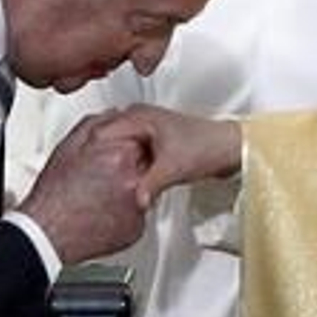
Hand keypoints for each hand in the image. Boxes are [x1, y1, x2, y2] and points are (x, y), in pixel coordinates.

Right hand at [17, 113, 147, 264]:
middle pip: (145, 166)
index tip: (116, 154)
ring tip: (101, 197)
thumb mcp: (68, 147)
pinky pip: (137, 216)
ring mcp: (137, 206)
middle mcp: (134, 180)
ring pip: (143, 191)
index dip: (127, 147)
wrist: (47, 233)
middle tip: (106, 178)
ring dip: (129, 191)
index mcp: (120, 156)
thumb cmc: (55, 194)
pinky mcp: (136, 228)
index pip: (140, 142)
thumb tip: (113, 114)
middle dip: (131, 168)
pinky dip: (125, 214)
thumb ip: (95, 124)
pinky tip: (103, 214)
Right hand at [95, 105, 240, 207]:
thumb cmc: (208, 146)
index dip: (92, 154)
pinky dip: (127, 167)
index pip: (101, 132)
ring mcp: (145, 129)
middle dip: (100, 160)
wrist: (229, 148)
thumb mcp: (173, 169)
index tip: (87, 172)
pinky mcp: (152, 141)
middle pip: (106, 140)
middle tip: (94, 181)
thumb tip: (133, 201)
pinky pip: (130, 154)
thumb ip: (149, 185)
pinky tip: (127, 181)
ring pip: (117, 148)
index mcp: (139, 115)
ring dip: (114, 165)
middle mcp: (139, 117)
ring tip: (108, 184)